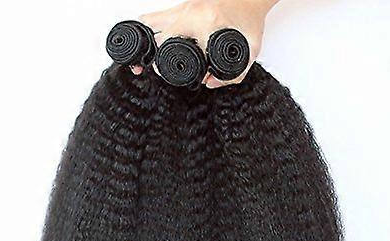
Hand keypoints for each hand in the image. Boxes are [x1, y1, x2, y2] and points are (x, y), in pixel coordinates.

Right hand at [132, 0, 277, 87]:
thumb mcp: (248, 52)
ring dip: (143, 38)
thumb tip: (208, 83)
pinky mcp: (183, 5)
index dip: (163, 66)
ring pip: (151, 20)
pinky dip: (150, 26)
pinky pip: (158, 15)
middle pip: (156, 35)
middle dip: (147, 55)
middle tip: (141, 68)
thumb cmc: (250, 21)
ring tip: (139, 54)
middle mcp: (190, 13)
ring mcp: (184, 7)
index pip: (172, 46)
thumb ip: (231, 75)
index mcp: (204, 23)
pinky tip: (147, 38)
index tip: (161, 73)